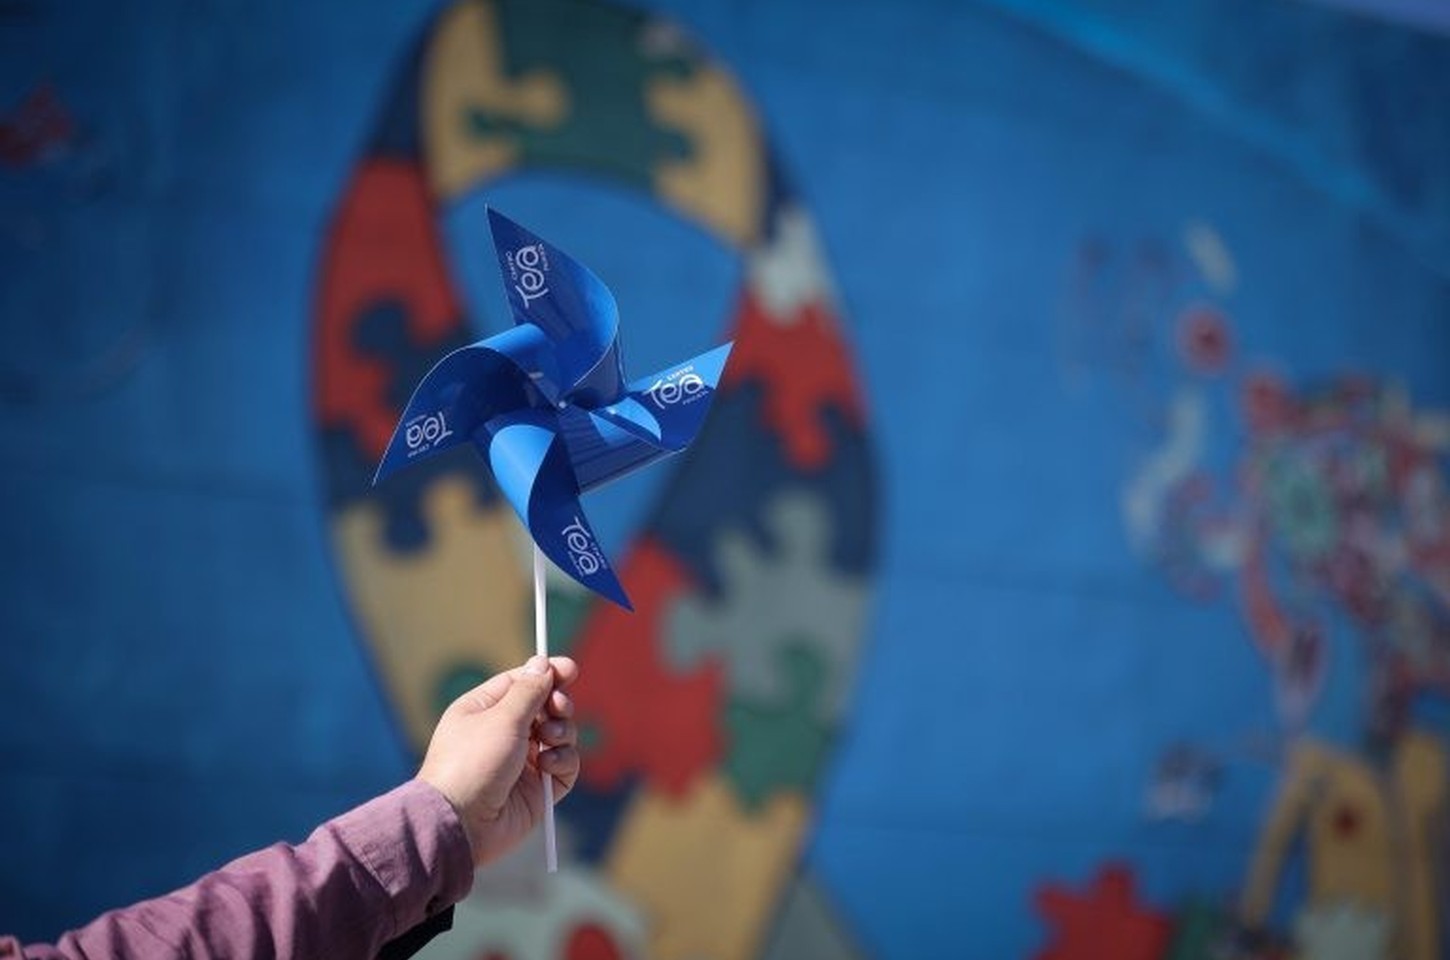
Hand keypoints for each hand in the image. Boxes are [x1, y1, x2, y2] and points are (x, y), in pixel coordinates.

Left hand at [416, 655, 579, 866]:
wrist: (462, 824)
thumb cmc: (472, 764)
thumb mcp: (501, 718)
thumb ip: (529, 690)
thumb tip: (543, 663)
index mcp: (484, 710)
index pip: (521, 683)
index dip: (547, 675)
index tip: (571, 669)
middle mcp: (503, 734)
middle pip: (545, 707)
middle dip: (558, 705)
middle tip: (557, 709)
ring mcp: (522, 762)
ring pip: (560, 734)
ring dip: (562, 732)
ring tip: (547, 740)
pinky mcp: (538, 788)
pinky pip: (564, 764)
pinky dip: (562, 760)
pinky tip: (547, 764)